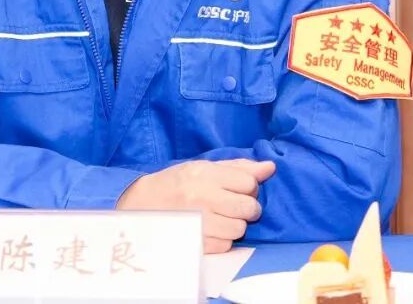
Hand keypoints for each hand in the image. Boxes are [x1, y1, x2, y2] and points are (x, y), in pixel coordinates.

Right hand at [116, 159, 275, 252]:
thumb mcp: (202, 167)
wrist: (142, 206)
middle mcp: (203, 197)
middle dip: (246, 207)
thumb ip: (237, 167)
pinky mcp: (197, 243)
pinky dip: (223, 239)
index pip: (248, 182)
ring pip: (240, 228)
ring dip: (235, 225)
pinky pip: (227, 244)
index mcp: (205, 175)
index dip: (248, 186)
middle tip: (232, 205)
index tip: (237, 188)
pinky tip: (211, 230)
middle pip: (249, 207)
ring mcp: (200, 222)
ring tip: (219, 218)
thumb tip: (270, 167)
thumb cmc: (176, 184)